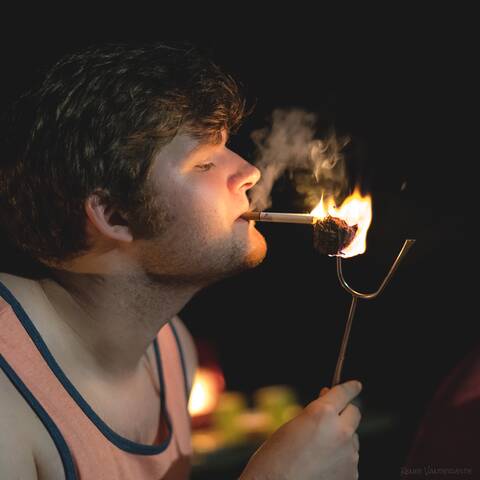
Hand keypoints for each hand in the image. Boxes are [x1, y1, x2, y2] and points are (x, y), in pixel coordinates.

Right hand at [239, 380, 361, 479]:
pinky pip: (350, 459)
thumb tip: (329, 405)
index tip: (355, 385)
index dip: (350, 387)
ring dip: (342, 437)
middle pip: (355, 413)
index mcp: (322, 413)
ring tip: (319, 450)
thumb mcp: (292, 425)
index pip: (343, 393)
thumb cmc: (275, 457)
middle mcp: (340, 431)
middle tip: (335, 415)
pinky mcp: (351, 474)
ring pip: (352, 437)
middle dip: (346, 411)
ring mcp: (348, 454)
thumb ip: (314, 413)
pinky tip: (322, 465)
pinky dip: (340, 458)